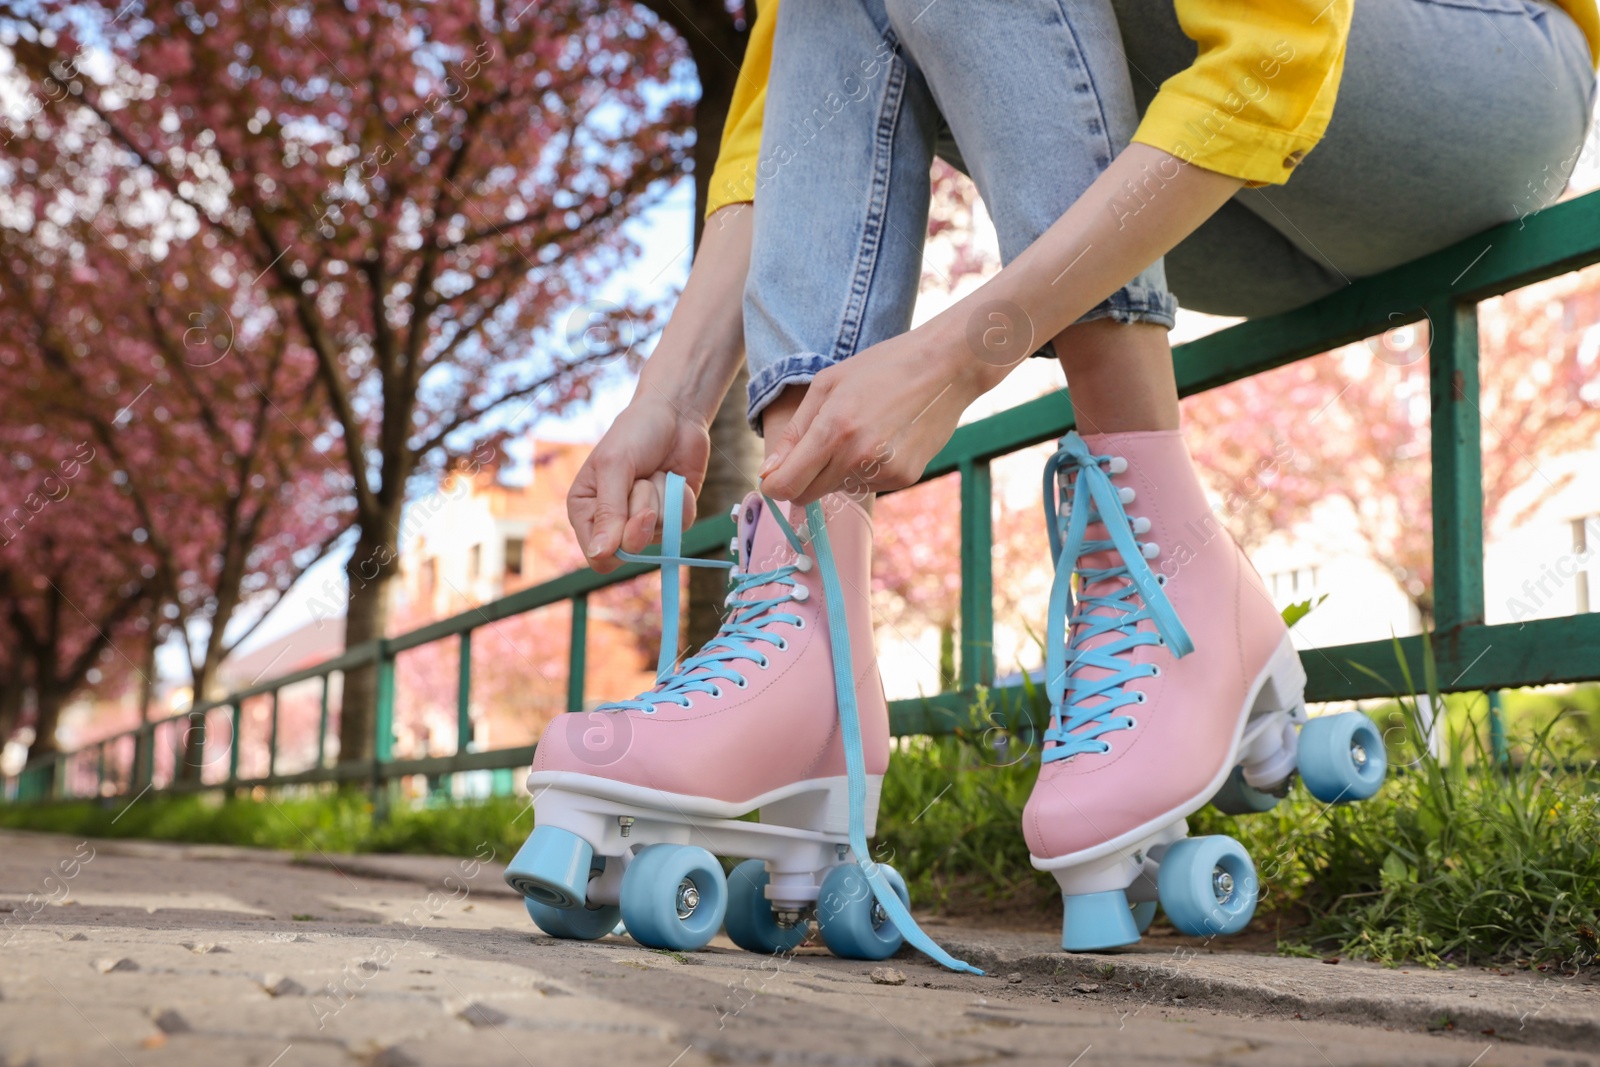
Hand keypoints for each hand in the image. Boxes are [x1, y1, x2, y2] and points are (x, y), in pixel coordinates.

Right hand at [567, 398, 709, 572]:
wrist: (675, 414)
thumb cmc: (635, 433)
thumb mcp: (614, 467)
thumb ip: (608, 511)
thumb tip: (600, 554)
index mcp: (585, 510)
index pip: (597, 556)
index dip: (616, 544)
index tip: (629, 514)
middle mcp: (612, 521)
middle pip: (630, 550)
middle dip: (643, 513)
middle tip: (644, 481)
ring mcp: (644, 521)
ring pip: (658, 536)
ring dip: (661, 499)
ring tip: (654, 473)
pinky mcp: (671, 516)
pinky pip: (680, 526)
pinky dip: (681, 501)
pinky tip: (673, 479)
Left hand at [758, 323, 1006, 504]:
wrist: (945, 367)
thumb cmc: (882, 367)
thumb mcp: (827, 384)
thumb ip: (794, 432)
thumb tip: (769, 472)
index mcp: (833, 429)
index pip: (787, 486)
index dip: (774, 486)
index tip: (774, 477)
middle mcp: (857, 457)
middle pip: (808, 495)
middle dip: (802, 479)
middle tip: (817, 448)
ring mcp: (883, 471)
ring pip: (838, 490)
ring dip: (837, 471)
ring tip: (861, 431)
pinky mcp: (904, 478)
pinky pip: (867, 485)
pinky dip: (864, 470)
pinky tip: (882, 439)